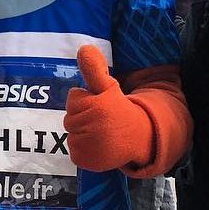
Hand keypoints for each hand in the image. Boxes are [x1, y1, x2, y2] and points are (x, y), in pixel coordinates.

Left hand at [64, 45, 150, 171]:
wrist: (138, 138)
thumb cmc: (118, 109)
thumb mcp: (108, 86)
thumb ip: (94, 68)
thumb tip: (83, 48)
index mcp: (98, 106)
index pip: (73, 98)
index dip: (85, 99)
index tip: (100, 105)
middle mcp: (93, 128)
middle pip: (70, 117)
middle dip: (82, 117)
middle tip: (101, 120)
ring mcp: (90, 147)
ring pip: (71, 135)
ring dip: (81, 134)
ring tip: (100, 134)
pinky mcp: (88, 161)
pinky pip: (74, 152)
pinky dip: (83, 150)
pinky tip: (98, 147)